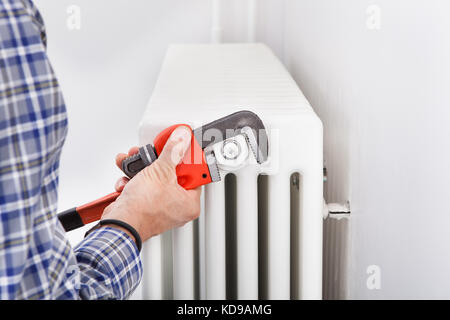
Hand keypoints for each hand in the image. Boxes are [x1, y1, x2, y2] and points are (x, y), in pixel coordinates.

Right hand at [101, 126, 201, 241]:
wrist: (119, 224)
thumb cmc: (142, 209)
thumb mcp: (161, 171)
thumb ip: (173, 151)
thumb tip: (182, 139)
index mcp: (190, 203)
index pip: (196, 175)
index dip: (188, 159)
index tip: (182, 148)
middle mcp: (177, 208)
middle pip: (172, 175)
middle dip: (158, 161)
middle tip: (153, 154)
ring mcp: (160, 208)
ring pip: (154, 180)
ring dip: (141, 169)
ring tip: (134, 162)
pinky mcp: (145, 208)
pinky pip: (143, 189)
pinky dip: (133, 182)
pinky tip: (127, 181)